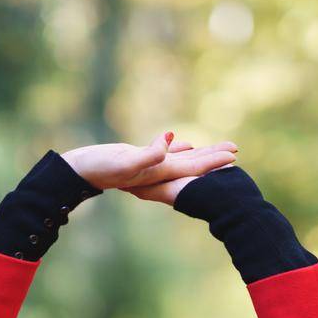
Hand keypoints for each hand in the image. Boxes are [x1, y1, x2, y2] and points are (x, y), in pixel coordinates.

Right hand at [61, 131, 237, 198]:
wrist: (81, 172)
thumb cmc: (100, 167)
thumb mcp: (124, 162)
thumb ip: (148, 155)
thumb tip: (168, 143)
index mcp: (159, 173)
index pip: (192, 169)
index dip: (213, 162)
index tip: (233, 155)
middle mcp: (158, 174)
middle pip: (193, 166)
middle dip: (214, 159)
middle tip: (236, 149)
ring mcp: (150, 168)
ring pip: (182, 160)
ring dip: (201, 155)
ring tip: (220, 150)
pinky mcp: (141, 160)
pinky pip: (167, 155)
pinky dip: (180, 150)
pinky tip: (188, 144)